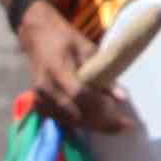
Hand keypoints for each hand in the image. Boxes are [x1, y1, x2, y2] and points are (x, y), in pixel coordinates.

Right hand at [14, 0, 128, 137]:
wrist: (37, 35)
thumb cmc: (64, 38)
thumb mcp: (87, 49)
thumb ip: (102, 74)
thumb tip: (122, 98)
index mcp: (57, 69)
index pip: (80, 95)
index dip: (102, 108)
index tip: (122, 117)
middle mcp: (46, 87)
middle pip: (76, 114)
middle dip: (102, 124)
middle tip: (124, 126)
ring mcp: (40, 97)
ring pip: (70, 121)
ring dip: (93, 125)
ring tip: (113, 124)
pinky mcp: (39, 104)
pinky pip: (62, 120)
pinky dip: (79, 122)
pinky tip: (94, 121)